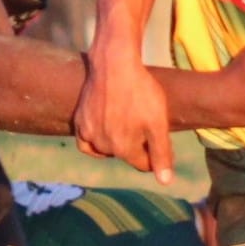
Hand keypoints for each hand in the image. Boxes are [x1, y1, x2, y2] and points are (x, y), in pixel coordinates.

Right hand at [75, 45, 175, 182]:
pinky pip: (86, 143)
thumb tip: (165, 182)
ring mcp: (89, 134)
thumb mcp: (158, 123)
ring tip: (125, 119)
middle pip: (125, 155)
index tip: (158, 132)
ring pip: (106, 149)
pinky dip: (94, 143)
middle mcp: (104, 147)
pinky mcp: (79, 122)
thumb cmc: (140, 91)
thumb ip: (161, 153)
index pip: (144, 164)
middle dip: (135, 144)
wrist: (115, 64)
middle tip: (142, 119)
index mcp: (124, 149)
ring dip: (116, 141)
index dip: (154, 151)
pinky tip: (103, 133)